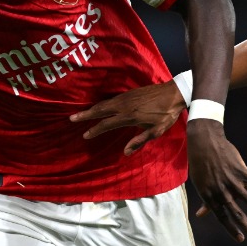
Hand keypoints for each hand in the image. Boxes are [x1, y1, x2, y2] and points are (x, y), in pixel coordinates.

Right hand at [70, 81, 185, 155]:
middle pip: (100, 110)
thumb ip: (139, 141)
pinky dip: (102, 103)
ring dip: (92, 108)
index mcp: (129, 117)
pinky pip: (111, 99)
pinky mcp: (129, 92)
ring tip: (81, 113)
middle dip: (86, 115)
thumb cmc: (166, 115)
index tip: (85, 135)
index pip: (107, 124)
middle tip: (72, 118)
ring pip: (104, 103)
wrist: (174, 93)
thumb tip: (126, 152)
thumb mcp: (156, 132)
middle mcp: (124, 106)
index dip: (95, 130)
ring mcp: (126, 97)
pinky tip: (99, 106)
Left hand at [185, 121, 246, 244]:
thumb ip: (206, 201)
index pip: (223, 218)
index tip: (242, 240)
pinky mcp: (241, 171)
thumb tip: (200, 215)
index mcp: (211, 197)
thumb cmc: (201, 165)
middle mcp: (222, 192)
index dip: (232, 229)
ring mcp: (232, 181)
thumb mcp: (201, 184)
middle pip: (238, 214)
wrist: (205, 142)